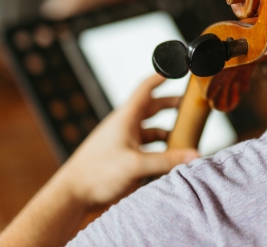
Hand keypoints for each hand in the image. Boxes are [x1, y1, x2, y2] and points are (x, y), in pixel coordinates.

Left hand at [52, 74, 198, 208]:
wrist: (72, 195)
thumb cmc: (95, 174)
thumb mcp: (136, 164)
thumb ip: (167, 160)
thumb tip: (194, 155)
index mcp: (126, 118)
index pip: (145, 89)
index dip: (160, 77)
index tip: (174, 71)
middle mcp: (125, 126)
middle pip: (151, 108)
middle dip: (170, 106)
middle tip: (187, 107)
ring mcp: (123, 142)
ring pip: (150, 131)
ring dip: (166, 133)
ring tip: (183, 139)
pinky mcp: (122, 157)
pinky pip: (146, 148)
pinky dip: (158, 151)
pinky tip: (168, 161)